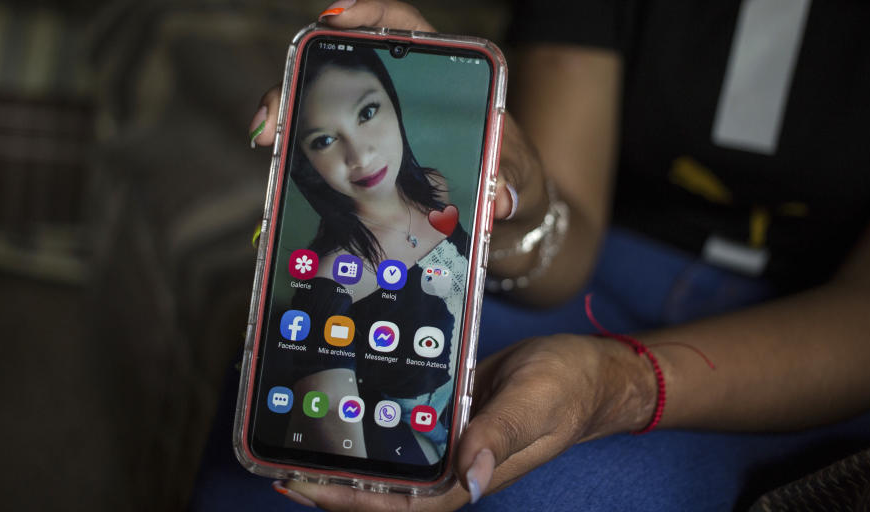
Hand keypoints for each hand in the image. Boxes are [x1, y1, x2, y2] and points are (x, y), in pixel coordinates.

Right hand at [247, 0, 530, 222]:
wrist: (506, 216)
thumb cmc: (516, 183)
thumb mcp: (523, 180)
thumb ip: (515, 184)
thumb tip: (500, 198)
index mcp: (445, 79)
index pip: (406, 26)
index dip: (370, 13)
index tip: (336, 17)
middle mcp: (405, 91)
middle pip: (344, 63)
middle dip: (302, 77)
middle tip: (276, 110)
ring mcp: (379, 120)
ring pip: (322, 97)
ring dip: (286, 109)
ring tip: (263, 134)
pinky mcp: (366, 151)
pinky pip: (323, 136)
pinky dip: (294, 143)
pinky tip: (271, 156)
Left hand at [274, 334, 656, 510]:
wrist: (588, 370)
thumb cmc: (568, 388)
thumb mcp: (536, 404)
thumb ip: (500, 435)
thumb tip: (468, 480)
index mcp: (472, 474)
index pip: (403, 505)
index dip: (350, 503)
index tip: (304, 487)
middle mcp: (455, 464)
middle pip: (385, 492)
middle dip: (333, 485)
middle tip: (281, 464)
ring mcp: (450, 440)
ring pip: (391, 463)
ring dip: (348, 458)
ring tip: (300, 440)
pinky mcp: (448, 413)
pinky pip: (404, 427)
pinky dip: (373, 424)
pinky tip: (346, 407)